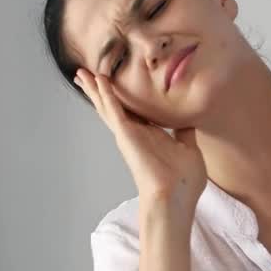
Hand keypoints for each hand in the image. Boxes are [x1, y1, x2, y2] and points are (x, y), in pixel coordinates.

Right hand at [74, 69, 206, 216]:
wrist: (177, 196)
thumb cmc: (184, 180)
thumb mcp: (188, 148)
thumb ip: (185, 133)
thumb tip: (190, 120)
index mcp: (150, 135)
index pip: (132, 111)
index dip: (122, 97)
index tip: (114, 84)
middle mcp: (136, 134)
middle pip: (113, 107)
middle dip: (99, 90)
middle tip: (84, 75)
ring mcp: (129, 135)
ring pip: (107, 107)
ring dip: (95, 89)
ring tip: (81, 74)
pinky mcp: (126, 135)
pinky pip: (114, 111)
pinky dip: (107, 95)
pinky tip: (99, 81)